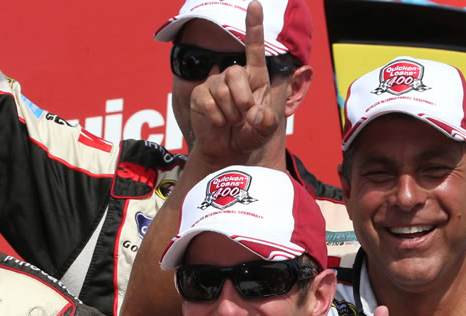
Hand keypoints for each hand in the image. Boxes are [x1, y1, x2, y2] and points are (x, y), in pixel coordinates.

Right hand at [188, 0, 279, 160]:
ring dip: (230, 113)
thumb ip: (266, 121)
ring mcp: (214, 84)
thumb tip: (253, 113)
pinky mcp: (200, 95)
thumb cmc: (250, 134)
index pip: (254, 48)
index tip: (255, 4)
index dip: (254, 26)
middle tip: (244, 117)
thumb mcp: (265, 129)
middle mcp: (234, 76)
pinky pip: (208, 103)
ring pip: (221, 90)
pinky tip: (219, 123)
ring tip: (232, 122)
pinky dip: (217, 118)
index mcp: (254, 77)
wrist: (228, 150)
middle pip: (235, 73)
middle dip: (242, 99)